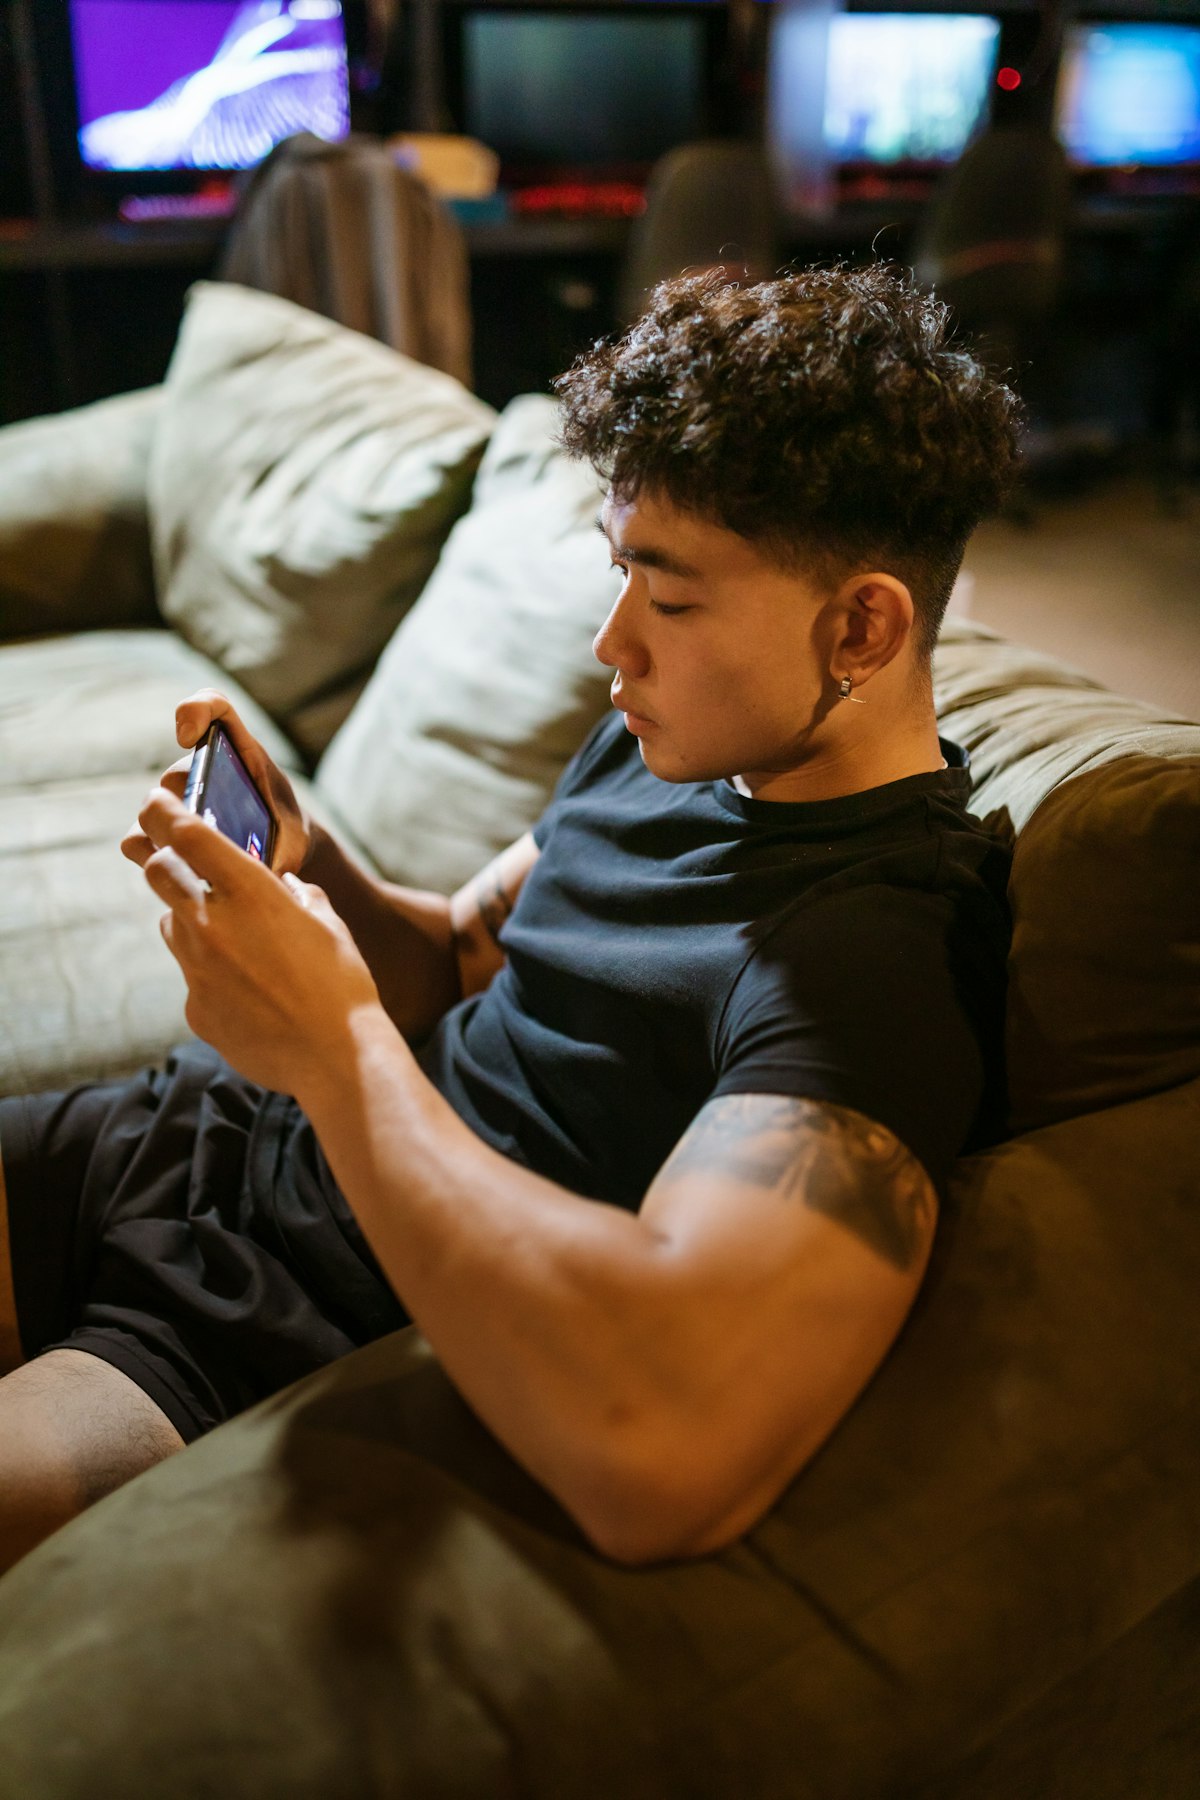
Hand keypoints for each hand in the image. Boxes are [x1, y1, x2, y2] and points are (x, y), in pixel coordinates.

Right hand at [121, 688, 310, 878]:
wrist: (274, 853)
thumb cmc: (284, 833)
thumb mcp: (296, 836)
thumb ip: (280, 847)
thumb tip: (265, 872)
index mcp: (235, 751)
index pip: (209, 706)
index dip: (193, 712)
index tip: (187, 739)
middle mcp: (197, 770)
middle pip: (174, 776)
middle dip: (186, 801)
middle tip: (205, 829)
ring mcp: (175, 801)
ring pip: (151, 810)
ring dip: (167, 835)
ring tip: (191, 860)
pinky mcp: (159, 833)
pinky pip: (136, 840)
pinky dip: (150, 856)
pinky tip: (176, 875)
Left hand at [138, 787, 386, 1098]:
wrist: (336, 1057)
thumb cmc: (343, 984)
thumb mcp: (328, 923)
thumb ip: (297, 895)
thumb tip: (283, 886)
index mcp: (250, 892)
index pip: (186, 833)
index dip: (163, 810)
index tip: (155, 802)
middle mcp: (212, 925)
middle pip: (158, 873)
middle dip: (164, 861)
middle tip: (180, 863)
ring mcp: (197, 969)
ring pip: (172, 926)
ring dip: (190, 920)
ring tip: (231, 937)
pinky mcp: (195, 1008)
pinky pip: (194, 977)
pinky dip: (213, 974)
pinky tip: (251, 992)